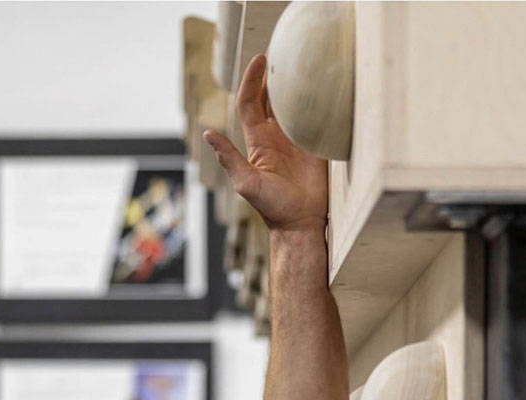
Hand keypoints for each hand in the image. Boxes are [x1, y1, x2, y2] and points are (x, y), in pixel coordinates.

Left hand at [203, 54, 327, 234]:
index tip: (259, 60)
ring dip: (291, 84)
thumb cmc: (272, 208)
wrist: (301, 222)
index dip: (252, 81)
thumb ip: (229, 158)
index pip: (250, 103)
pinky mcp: (315, 144)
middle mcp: (275, 136)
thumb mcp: (247, 183)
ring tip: (296, 60)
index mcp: (258, 142)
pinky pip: (314, 116)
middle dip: (271, 75)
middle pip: (270, 97)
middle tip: (278, 52)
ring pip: (291, 104)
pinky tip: (318, 84)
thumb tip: (208, 133)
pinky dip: (314, 100)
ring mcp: (295, 139)